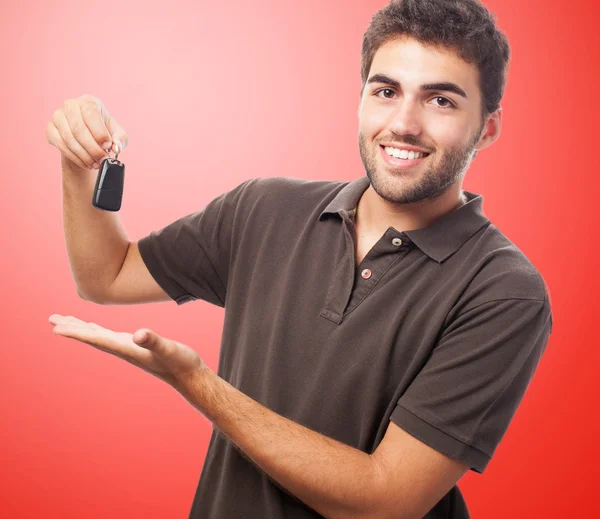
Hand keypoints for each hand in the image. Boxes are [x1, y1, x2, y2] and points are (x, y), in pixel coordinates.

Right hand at [45, 94, 127, 169]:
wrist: (87, 136)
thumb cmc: (104, 132)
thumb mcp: (117, 134)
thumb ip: (120, 139)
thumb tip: (116, 147)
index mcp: (89, 102)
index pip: (91, 115)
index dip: (100, 133)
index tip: (108, 147)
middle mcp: (71, 105)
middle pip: (78, 129)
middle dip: (92, 148)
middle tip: (102, 160)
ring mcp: (58, 116)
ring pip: (69, 138)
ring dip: (84, 155)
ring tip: (96, 164)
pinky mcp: (50, 129)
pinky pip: (60, 145)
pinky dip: (75, 157)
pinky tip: (86, 163)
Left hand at [48, 314, 208, 390]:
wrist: (190, 376)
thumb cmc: (181, 363)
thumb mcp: (169, 349)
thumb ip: (154, 341)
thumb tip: (139, 334)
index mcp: (127, 348)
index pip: (97, 339)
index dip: (77, 332)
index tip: (56, 328)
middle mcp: (124, 349)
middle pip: (92, 337)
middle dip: (72, 328)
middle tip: (52, 319)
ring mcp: (129, 348)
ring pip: (99, 336)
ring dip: (81, 328)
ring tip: (65, 321)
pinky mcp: (135, 346)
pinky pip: (109, 336)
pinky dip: (97, 329)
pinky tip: (95, 328)